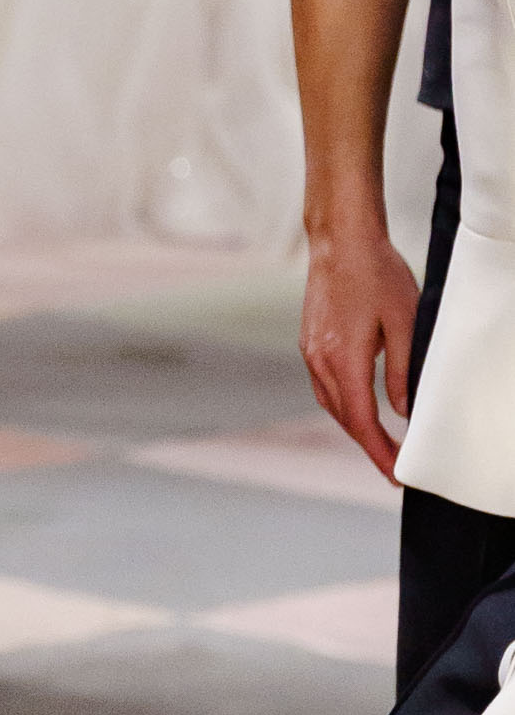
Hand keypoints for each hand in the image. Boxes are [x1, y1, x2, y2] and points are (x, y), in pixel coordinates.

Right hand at [301, 215, 420, 478]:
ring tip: (381, 441)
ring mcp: (310, 352)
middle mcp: (320, 361)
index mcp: (343, 359)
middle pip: (343, 418)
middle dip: (369, 445)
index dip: (379, 451)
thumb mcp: (404, 322)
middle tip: (394, 465)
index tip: (395, 473)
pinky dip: (343, 403)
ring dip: (355, 425)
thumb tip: (401, 411)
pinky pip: (324, 386)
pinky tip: (359, 404)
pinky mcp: (309, 343)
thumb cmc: (376, 274)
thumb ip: (402, 370)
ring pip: (331, 404)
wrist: (340, 241)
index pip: (361, 421)